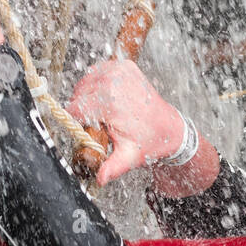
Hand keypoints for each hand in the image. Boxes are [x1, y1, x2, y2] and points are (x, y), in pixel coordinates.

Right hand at [68, 59, 185, 185]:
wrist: (170, 128)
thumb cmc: (149, 142)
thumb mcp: (129, 157)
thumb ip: (112, 167)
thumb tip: (100, 180)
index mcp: (111, 101)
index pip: (75, 108)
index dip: (77, 121)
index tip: (87, 129)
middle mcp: (114, 80)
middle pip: (78, 94)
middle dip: (83, 109)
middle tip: (99, 123)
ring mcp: (120, 70)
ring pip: (86, 81)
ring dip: (89, 95)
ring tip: (104, 111)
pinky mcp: (125, 65)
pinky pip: (99, 72)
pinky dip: (98, 83)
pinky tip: (107, 97)